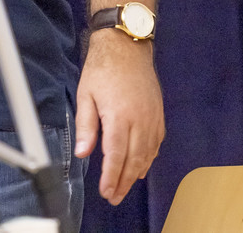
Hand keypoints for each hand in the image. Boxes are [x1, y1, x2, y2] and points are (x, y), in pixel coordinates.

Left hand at [74, 30, 164, 204]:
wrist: (127, 45)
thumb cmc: (103, 67)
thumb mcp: (86, 95)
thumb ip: (86, 126)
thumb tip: (83, 153)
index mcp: (119, 116)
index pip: (116, 156)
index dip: (112, 177)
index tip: (107, 192)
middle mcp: (140, 119)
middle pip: (134, 160)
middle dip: (124, 181)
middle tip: (115, 196)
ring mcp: (152, 117)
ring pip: (148, 153)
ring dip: (137, 173)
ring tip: (126, 186)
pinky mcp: (158, 112)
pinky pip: (157, 142)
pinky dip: (150, 157)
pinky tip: (142, 166)